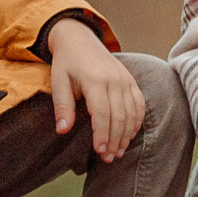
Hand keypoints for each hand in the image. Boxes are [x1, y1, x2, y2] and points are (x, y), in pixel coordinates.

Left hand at [46, 20, 143, 160]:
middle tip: (109, 158)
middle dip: (115, 140)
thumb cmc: (67, 62)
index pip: (102, 113)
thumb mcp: (58, 82)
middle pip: (119, 116)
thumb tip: (62, 130)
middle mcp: (114, 79)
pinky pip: (139, 103)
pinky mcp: (130, 80)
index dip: (102, 134)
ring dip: (126, 135)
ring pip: (131, 113)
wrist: (79, 38)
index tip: (99, 151)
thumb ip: (63, 106)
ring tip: (118, 151)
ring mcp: (125, 79)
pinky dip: (137, 121)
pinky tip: (130, 135)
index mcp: (95, 80)